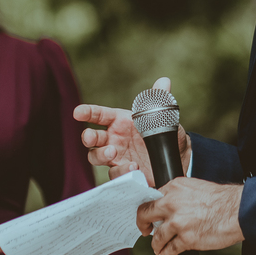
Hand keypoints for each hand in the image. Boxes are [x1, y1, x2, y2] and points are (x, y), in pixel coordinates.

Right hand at [76, 77, 190, 185]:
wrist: (177, 156)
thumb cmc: (164, 132)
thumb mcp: (163, 116)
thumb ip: (159, 99)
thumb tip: (164, 81)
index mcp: (119, 121)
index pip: (98, 115)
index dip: (87, 112)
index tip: (78, 112)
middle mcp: (113, 138)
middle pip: (91, 138)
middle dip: (88, 137)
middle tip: (92, 138)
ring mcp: (116, 156)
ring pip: (95, 156)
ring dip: (100, 155)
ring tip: (112, 153)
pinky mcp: (123, 172)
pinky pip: (114, 173)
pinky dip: (120, 171)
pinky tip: (133, 167)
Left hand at [138, 178, 243, 254]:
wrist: (238, 211)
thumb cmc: (221, 200)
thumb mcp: (194, 187)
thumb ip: (178, 195)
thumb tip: (166, 206)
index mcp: (174, 188)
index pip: (151, 197)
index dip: (148, 208)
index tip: (147, 215)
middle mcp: (172, 203)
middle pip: (145, 214)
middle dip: (142, 224)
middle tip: (144, 229)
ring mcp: (178, 222)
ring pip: (157, 236)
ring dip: (155, 244)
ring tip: (157, 247)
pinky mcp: (187, 239)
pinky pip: (169, 250)